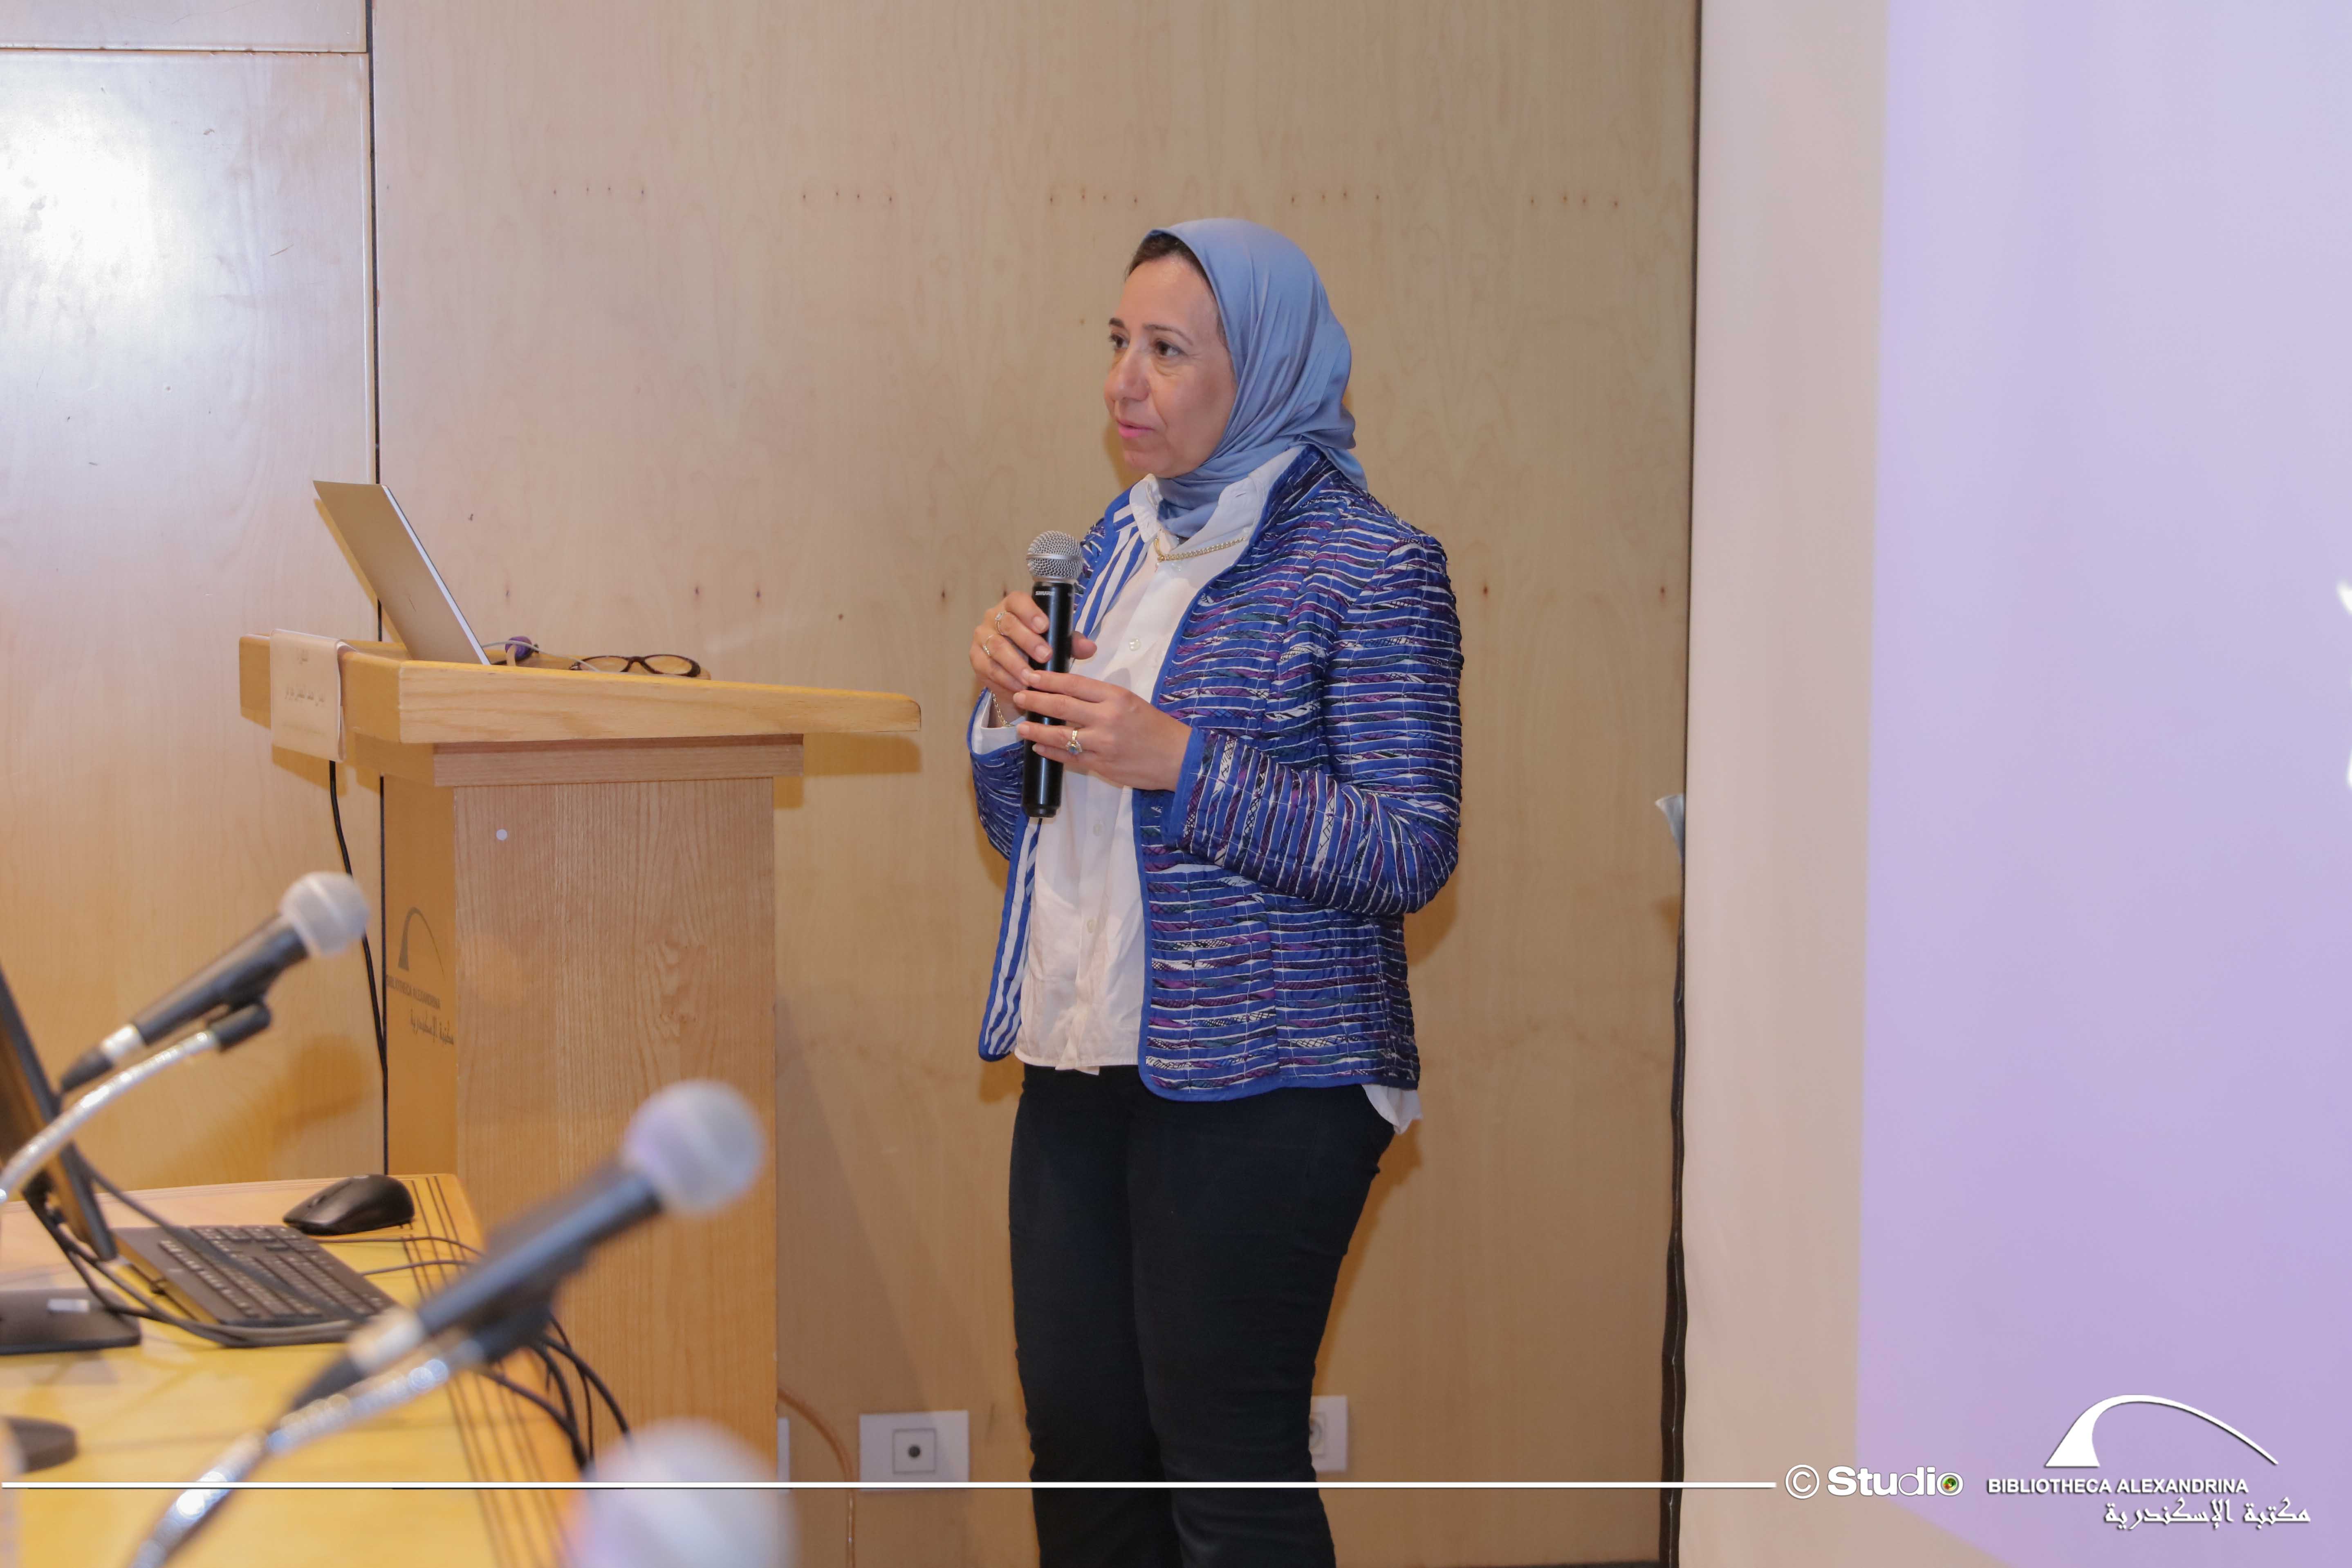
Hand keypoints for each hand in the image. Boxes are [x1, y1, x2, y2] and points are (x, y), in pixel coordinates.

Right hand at [970, 593, 1097, 721]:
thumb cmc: (1038, 650)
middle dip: (1027, 641)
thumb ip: (1072, 643)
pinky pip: (989, 668)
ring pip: (997, 647)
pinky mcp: (976, 658)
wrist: (1016, 674)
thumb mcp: (1057, 644)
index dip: (1030, 612)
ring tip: (1032, 678)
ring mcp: (983, 637)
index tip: (1045, 626)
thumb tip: (1089, 648)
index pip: (1018, 601)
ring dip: (1016, 664)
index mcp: (1014, 606)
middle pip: (1008, 624)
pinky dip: (1005, 679)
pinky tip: (1019, 687)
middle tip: (1045, 655)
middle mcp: (994, 617)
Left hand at [1012, 670, 1190, 791]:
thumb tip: (1068, 693)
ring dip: (1037, 730)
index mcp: (1116, 696)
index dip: (1048, 680)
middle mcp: (1107, 718)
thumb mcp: (1131, 702)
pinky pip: (1069, 758)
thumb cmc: (1154, 727)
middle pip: (1062, 706)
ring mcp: (1103, 743)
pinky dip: (1051, 752)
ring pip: (1061, 735)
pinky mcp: (1101, 765)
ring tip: (1022, 727)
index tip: (1031, 676)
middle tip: (1018, 696)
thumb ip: (1101, 698)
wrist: (1178, 758)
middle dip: (1035, 701)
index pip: (1074, 683)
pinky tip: (1039, 748)